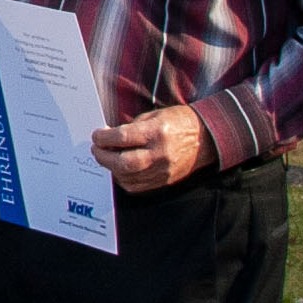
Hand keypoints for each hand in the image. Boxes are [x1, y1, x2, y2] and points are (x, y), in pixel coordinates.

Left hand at [92, 103, 214, 193]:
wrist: (206, 138)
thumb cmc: (179, 122)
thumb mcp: (154, 116)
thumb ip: (130, 128)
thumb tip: (108, 138)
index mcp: (157, 132)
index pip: (122, 138)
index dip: (103, 138)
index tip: (96, 136)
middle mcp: (160, 153)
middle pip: (123, 163)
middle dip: (103, 157)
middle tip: (97, 149)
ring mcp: (163, 170)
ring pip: (128, 177)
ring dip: (111, 168)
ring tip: (107, 158)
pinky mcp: (164, 181)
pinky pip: (137, 186)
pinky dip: (123, 179)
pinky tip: (120, 169)